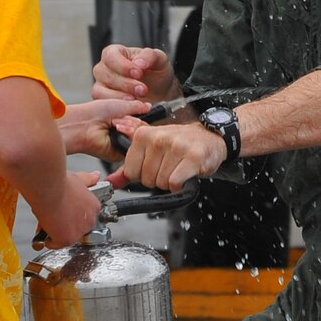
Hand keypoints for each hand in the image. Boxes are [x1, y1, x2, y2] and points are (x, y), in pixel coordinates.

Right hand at [34, 170, 105, 247]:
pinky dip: (49, 240)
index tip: (64, 213)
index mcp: (94, 206)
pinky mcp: (67, 239)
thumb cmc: (59, 183)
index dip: (72, 216)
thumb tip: (95, 176)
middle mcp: (90, 220)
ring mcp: (80, 231)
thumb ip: (87, 180)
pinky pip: (57, 244)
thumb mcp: (77, 178)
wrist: (49, 188)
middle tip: (54, 216)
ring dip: (57, 232)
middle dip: (65, 225)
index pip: (85, 217)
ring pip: (67, 237)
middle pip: (77, 229)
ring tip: (48, 220)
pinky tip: (45, 228)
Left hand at [56, 100, 136, 160]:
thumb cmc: (94, 112)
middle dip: (135, 122)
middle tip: (122, 118)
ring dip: (132, 127)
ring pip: (141, 138)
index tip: (139, 111)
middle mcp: (124, 133)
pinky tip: (119, 131)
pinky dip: (129, 136)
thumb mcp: (120, 104)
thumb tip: (148, 107)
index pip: (142, 122)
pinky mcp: (121, 154)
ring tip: (117, 124)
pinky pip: (134, 146)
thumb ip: (137, 107)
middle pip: (144, 131)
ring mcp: (123, 144)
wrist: (83, 124)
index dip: (140, 117)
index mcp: (123, 121)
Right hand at [91, 43, 179, 106]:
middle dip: (125, 84)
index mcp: (114, 53)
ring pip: (100, 91)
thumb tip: (139, 62)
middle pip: (104, 74)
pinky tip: (132, 109)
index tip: (139, 73)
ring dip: (119, 98)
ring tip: (137, 101)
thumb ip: (150, 56)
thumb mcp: (159, 59)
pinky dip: (117, 109)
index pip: (110, 56)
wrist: (160, 91)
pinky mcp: (103, 102)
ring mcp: (101, 86)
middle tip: (142, 90)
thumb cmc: (156, 71)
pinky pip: (103, 106)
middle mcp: (104, 68)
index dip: (123, 66)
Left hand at [110, 116, 226, 190]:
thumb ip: (129, 165)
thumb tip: (111, 182)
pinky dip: (180, 185)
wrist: (210, 137)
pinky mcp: (193, 157)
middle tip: (169, 167)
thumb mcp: (151, 148)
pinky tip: (185, 174)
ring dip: (170, 182)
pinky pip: (176, 183)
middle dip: (157, 179)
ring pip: (161, 182)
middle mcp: (159, 139)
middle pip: (146, 179)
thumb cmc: (179, 143)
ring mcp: (176, 147)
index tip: (153, 167)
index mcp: (144, 135)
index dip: (142, 175)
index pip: (130, 171)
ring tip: (178, 168)